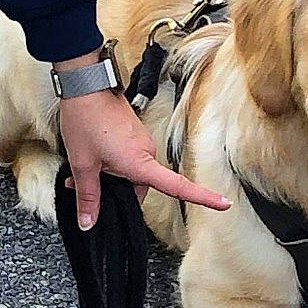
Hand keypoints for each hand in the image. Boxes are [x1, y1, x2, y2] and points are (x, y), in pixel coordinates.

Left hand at [57, 72, 230, 231]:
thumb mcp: (83, 164)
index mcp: (141, 162)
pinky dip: (112, 162)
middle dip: (116, 191)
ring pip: (132, 171)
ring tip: (84, 169)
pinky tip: (91, 156)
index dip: (203, 197)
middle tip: (87, 189)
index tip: (224, 204)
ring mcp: (142, 141)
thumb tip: (89, 222)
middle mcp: (148, 151)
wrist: (86, 84)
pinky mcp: (134, 133)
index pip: (178, 187)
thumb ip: (88, 196)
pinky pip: (128, 156)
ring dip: (111, 176)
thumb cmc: (87, 119)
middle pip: (141, 185)